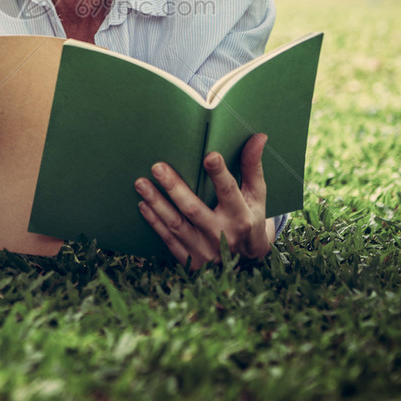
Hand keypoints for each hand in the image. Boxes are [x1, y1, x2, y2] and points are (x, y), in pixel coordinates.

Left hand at [134, 133, 273, 267]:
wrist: (247, 264)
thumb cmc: (250, 218)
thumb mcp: (257, 195)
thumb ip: (253, 166)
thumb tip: (259, 136)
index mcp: (241, 217)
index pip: (229, 191)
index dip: (219, 174)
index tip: (210, 155)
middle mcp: (222, 235)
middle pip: (194, 209)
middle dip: (174, 188)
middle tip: (157, 167)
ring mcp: (205, 250)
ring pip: (176, 225)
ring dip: (157, 203)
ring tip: (141, 183)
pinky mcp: (191, 260)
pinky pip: (169, 239)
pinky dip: (154, 222)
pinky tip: (143, 204)